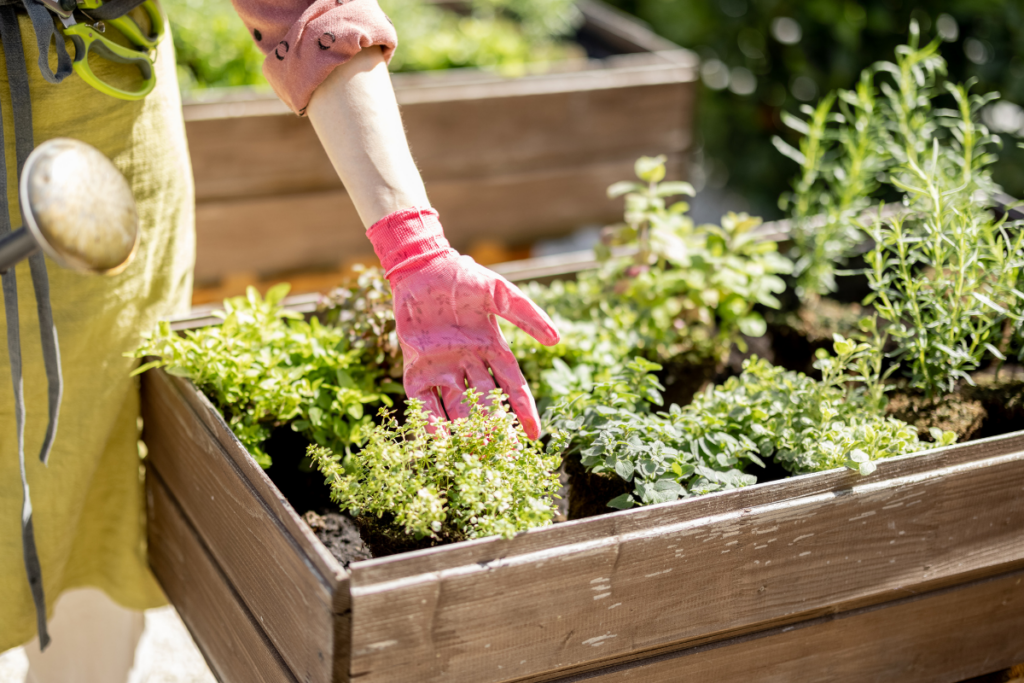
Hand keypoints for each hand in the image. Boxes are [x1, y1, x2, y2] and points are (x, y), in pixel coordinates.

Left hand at [367, 207, 559, 438]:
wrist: (422, 266)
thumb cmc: (463, 276)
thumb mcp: (500, 292)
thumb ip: (527, 315)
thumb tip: (557, 340)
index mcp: (492, 348)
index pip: (512, 386)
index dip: (523, 411)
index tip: (534, 437)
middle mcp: (468, 363)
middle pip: (486, 403)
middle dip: (495, 429)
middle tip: (504, 457)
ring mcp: (442, 367)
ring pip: (457, 406)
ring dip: (465, 430)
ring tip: (474, 456)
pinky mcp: (415, 367)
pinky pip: (424, 400)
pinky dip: (429, 420)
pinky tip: (437, 442)